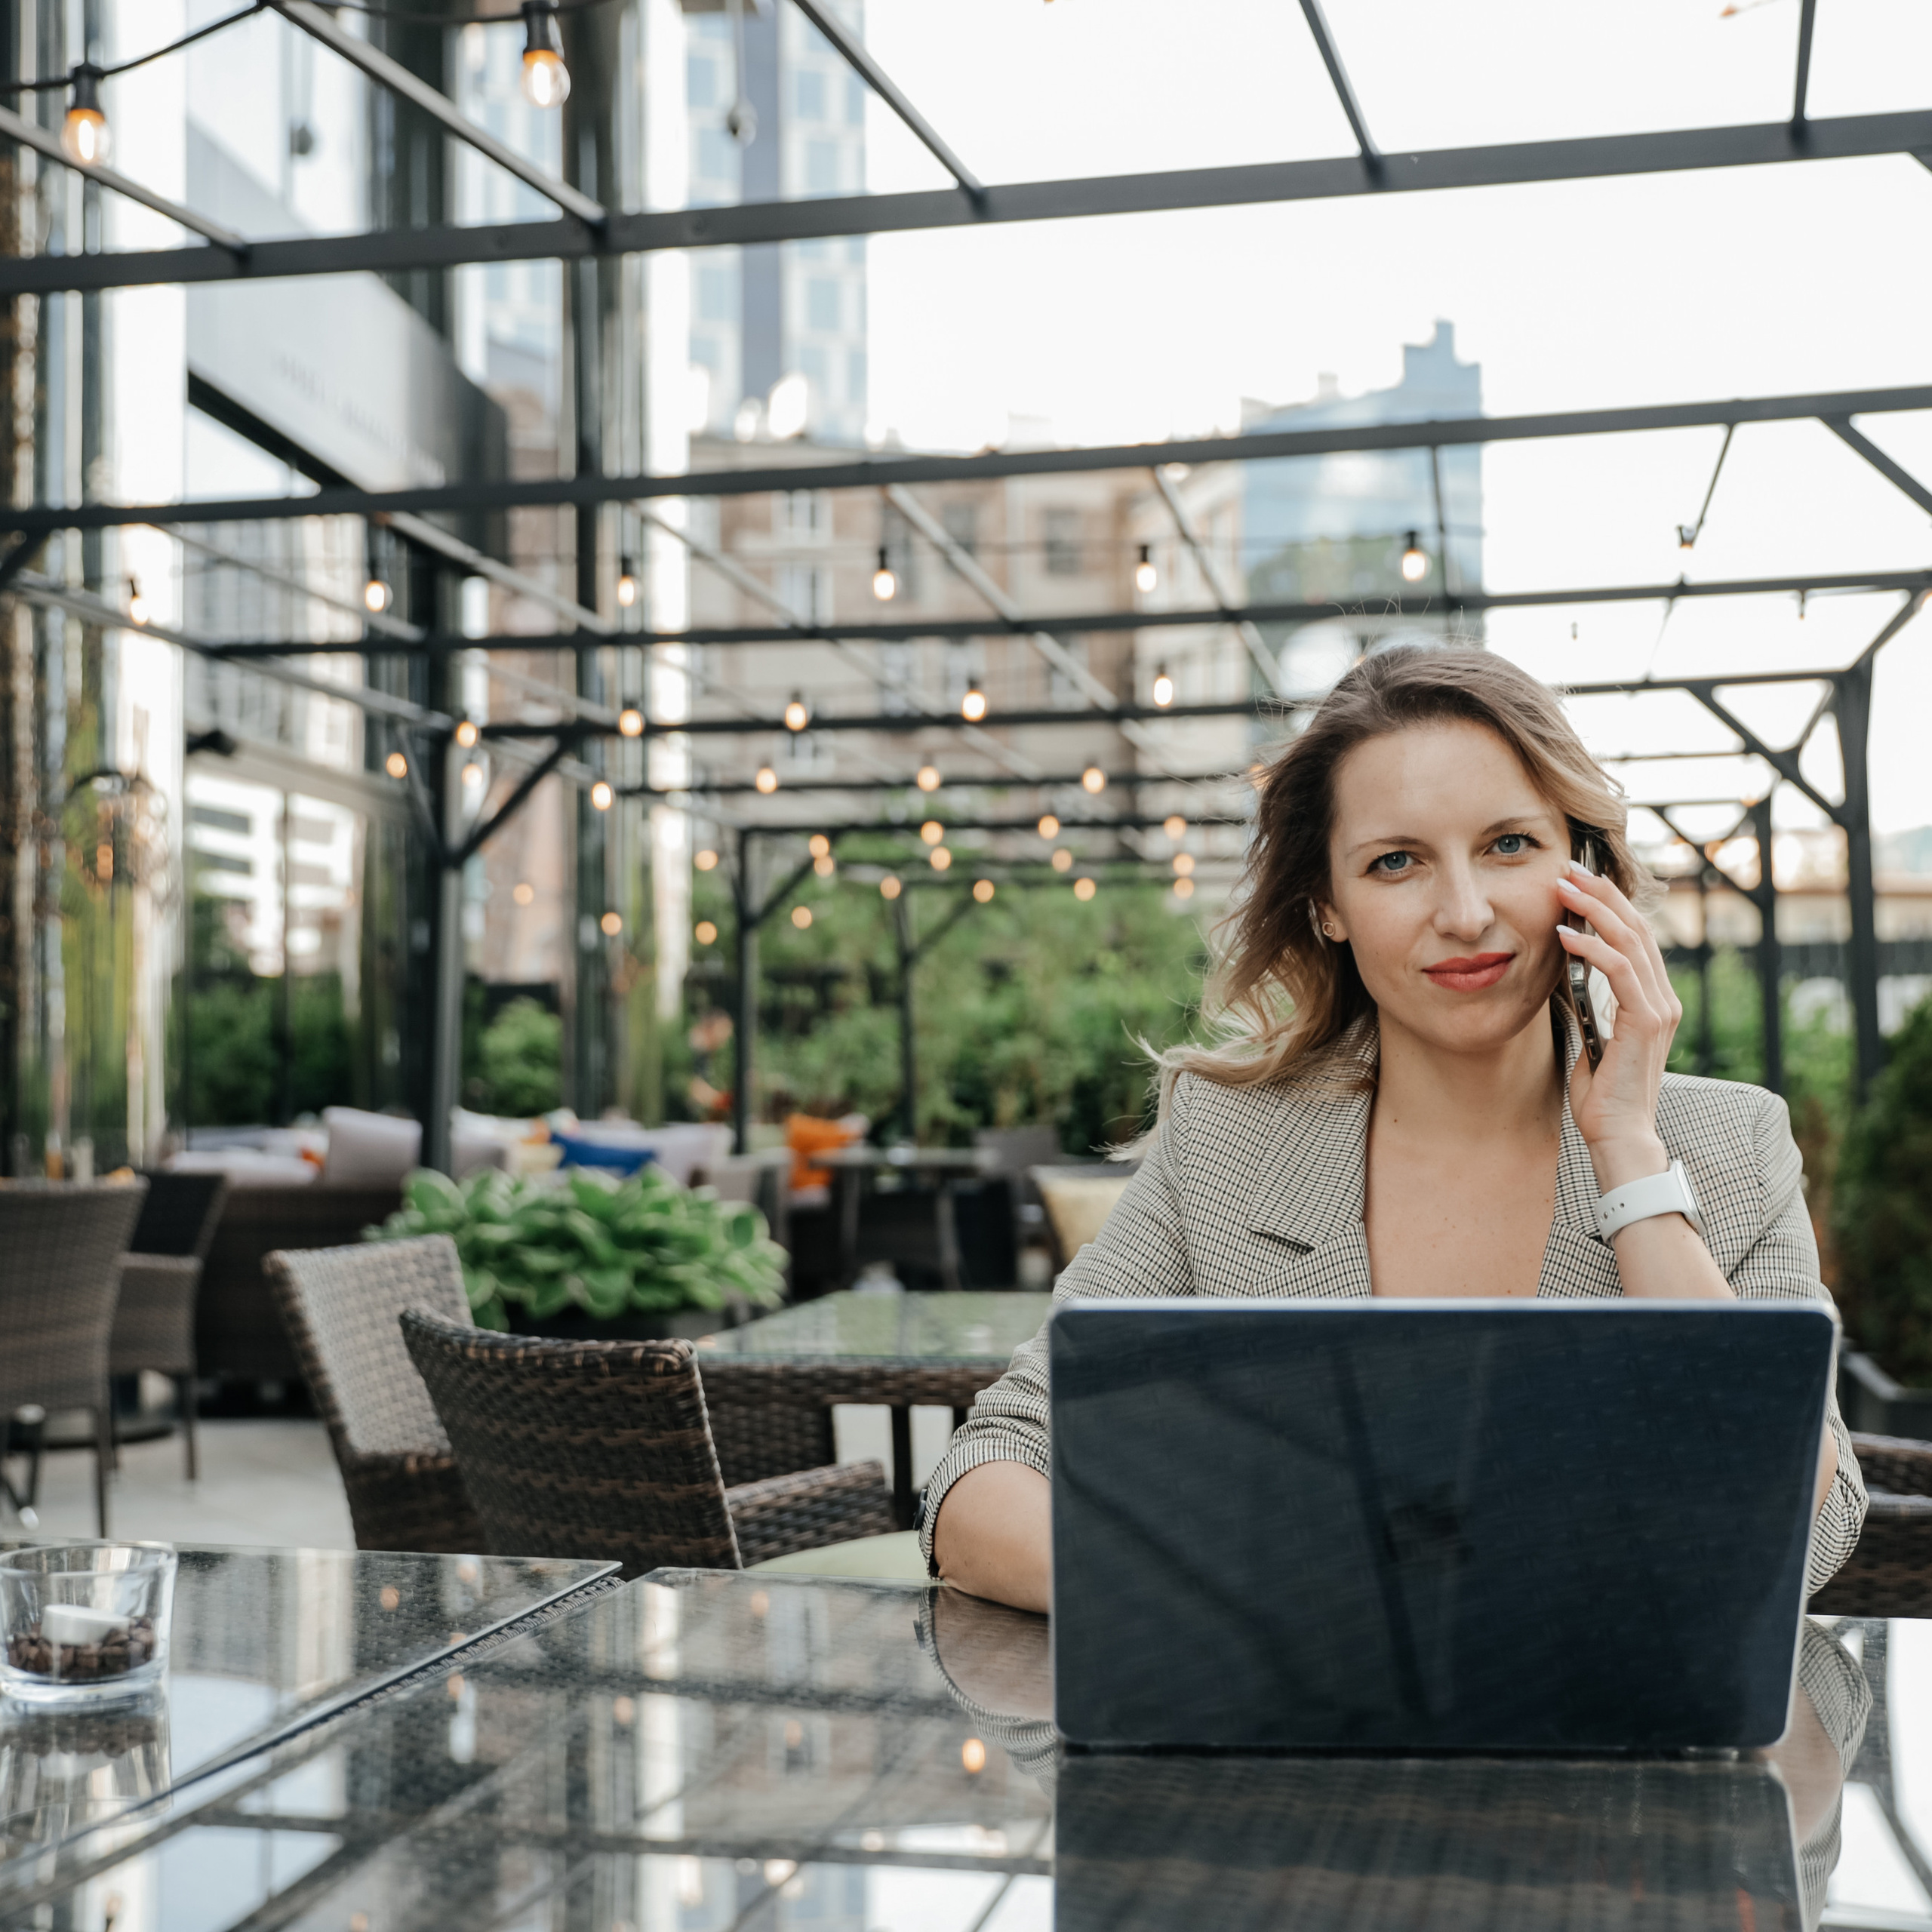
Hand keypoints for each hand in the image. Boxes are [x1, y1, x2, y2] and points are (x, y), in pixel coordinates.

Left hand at [1554, 861, 1683, 1192]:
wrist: (1617, 1133)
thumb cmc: (1602, 1091)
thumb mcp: (1591, 1035)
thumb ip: (1587, 1003)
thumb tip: (1563, 972)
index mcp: (1652, 998)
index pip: (1634, 937)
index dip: (1607, 904)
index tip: (1575, 882)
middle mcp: (1662, 997)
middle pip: (1636, 928)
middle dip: (1601, 893)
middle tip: (1568, 868)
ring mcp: (1659, 1008)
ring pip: (1630, 940)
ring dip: (1594, 909)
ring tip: (1562, 888)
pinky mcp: (1647, 1022)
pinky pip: (1620, 971)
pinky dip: (1592, 948)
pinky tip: (1565, 935)